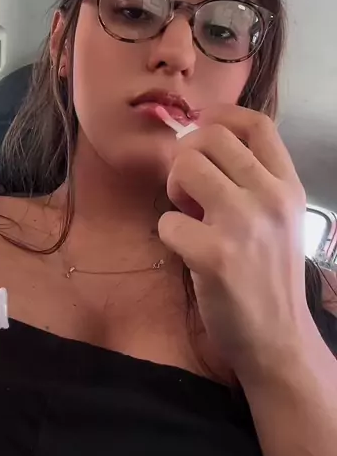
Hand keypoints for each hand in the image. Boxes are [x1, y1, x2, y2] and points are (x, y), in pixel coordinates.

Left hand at [158, 104, 310, 382]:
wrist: (278, 340)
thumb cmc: (270, 275)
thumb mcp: (279, 218)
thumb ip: (252, 180)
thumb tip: (201, 139)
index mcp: (287, 186)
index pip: (256, 124)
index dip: (220, 115)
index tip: (200, 126)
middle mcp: (270, 197)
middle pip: (210, 137)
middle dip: (186, 158)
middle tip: (190, 192)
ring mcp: (244, 224)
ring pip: (185, 166)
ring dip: (174, 190)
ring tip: (189, 216)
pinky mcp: (215, 255)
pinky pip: (168, 221)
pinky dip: (169, 235)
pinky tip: (188, 251)